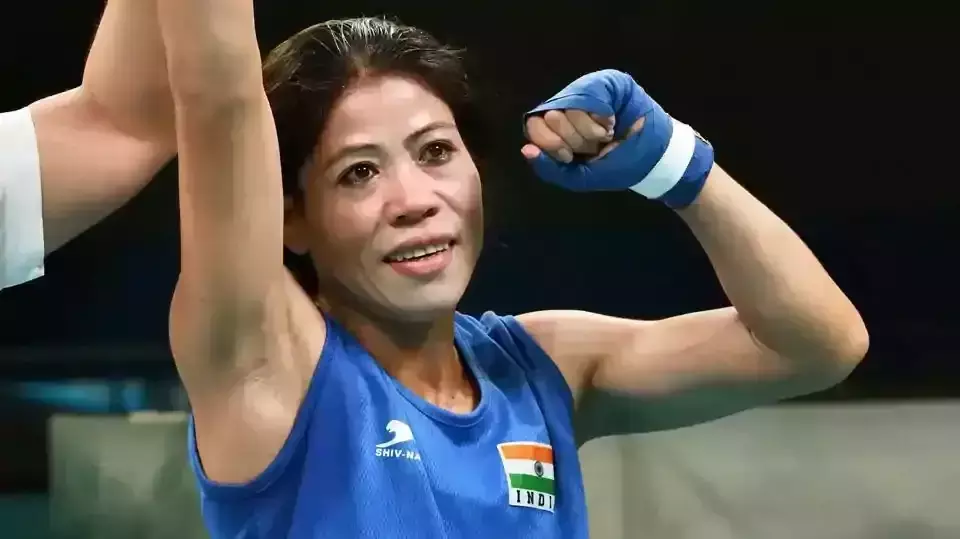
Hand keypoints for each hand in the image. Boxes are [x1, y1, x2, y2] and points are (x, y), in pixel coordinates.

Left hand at [521, 69, 712, 207]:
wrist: (653, 160)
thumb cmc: (616, 166)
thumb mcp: (578, 176)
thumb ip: (549, 167)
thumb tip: (525, 149)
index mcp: (557, 127)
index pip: (535, 127)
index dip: (551, 144)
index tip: (570, 156)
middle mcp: (568, 104)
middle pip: (551, 117)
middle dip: (574, 140)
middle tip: (594, 146)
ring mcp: (587, 90)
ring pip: (570, 106)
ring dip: (589, 130)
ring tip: (606, 135)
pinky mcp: (607, 81)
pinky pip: (590, 95)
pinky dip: (599, 117)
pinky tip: (610, 124)